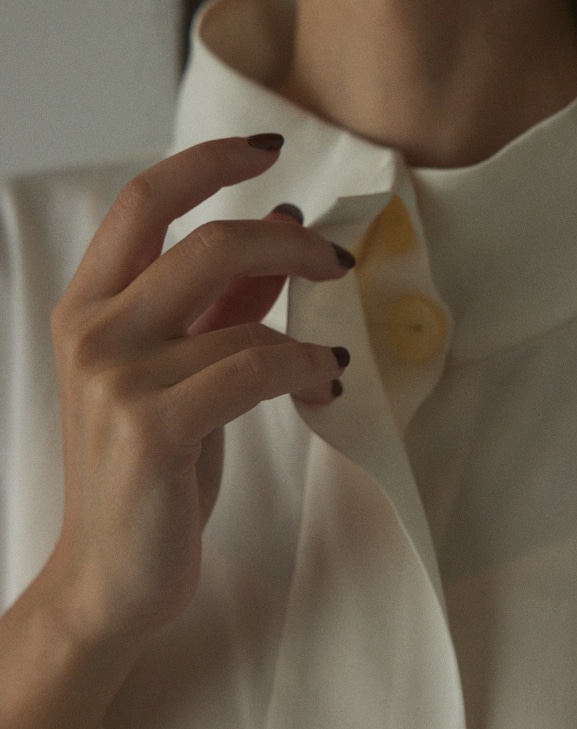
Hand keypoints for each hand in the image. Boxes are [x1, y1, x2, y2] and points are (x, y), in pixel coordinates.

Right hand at [48, 135, 352, 647]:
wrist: (108, 578)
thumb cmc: (147, 472)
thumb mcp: (179, 373)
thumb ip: (221, 302)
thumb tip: (281, 225)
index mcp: (88, 308)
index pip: (142, 202)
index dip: (207, 162)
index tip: (266, 150)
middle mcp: (92, 332)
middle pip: (205, 240)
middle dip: (288, 239)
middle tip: (336, 257)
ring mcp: (116, 378)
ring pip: (240, 308)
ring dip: (308, 325)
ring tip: (332, 355)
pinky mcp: (152, 427)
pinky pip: (254, 367)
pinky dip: (305, 366)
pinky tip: (326, 380)